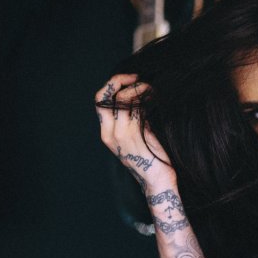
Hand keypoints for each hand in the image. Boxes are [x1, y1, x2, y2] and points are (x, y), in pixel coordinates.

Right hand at [95, 74, 175, 192]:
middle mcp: (109, 133)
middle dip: (119, 80)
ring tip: (152, 88)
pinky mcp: (133, 135)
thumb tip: (138, 93)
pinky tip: (155, 95)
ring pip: (122, 99)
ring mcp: (120, 134)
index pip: (99, 101)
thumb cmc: (152, 157)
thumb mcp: (138, 135)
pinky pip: (135, 107)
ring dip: (138, 88)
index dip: (111, 85)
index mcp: (107, 133)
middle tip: (137, 77)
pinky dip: (145, 96)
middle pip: (104, 96)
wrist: (158, 181)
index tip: (129, 79)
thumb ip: (133, 117)